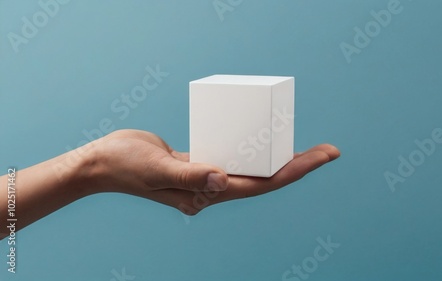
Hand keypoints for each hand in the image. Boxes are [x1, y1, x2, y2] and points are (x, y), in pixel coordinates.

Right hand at [89, 129, 340, 214]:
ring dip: (277, 158)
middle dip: (297, 165)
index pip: (261, 184)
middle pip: (264, 177)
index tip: (323, 156)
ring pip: (251, 168)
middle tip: (329, 150)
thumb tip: (223, 179)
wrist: (104, 162)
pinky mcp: (199, 162)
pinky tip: (262, 138)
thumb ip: (190, 175)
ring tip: (305, 146)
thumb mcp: (157, 170)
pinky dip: (250, 148)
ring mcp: (207, 176)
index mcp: (207, 194)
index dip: (295, 170)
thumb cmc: (126, 167)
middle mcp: (212, 189)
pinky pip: (232, 156)